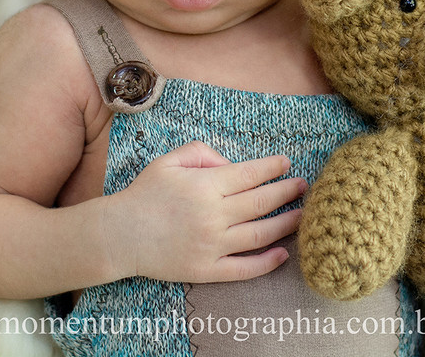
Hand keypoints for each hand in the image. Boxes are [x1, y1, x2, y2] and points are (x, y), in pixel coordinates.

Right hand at [106, 141, 307, 282]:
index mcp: (205, 186)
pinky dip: (268, 263)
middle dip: (287, 192)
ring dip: (286, 224)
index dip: (273, 168)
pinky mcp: (207, 270)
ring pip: (260, 235)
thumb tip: (232, 165)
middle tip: (304, 186)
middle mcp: (213, 216)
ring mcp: (212, 246)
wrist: (120, 235)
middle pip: (262, 203)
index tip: (286, 164)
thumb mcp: (169, 161)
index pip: (250, 174)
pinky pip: (245, 268)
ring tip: (302, 215)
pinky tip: (283, 253)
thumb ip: (203, 153)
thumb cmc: (145, 194)